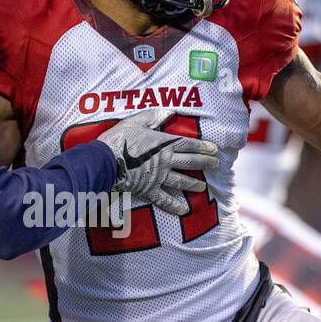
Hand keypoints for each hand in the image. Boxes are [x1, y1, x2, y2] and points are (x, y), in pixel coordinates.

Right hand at [96, 108, 219, 215]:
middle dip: (205, 163)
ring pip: (181, 181)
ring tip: (203, 186)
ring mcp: (158, 177)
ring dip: (194, 183)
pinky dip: (174, 206)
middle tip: (216, 165)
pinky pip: (164, 199)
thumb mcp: (136, 121)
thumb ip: (153, 116)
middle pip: (190, 162)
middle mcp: (165, 160)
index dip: (203, 146)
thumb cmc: (119, 139)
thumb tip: (170, 111)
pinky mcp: (149, 190)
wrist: (104, 160)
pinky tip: (184, 210)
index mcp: (164, 143)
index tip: (214, 149)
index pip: (189, 144)